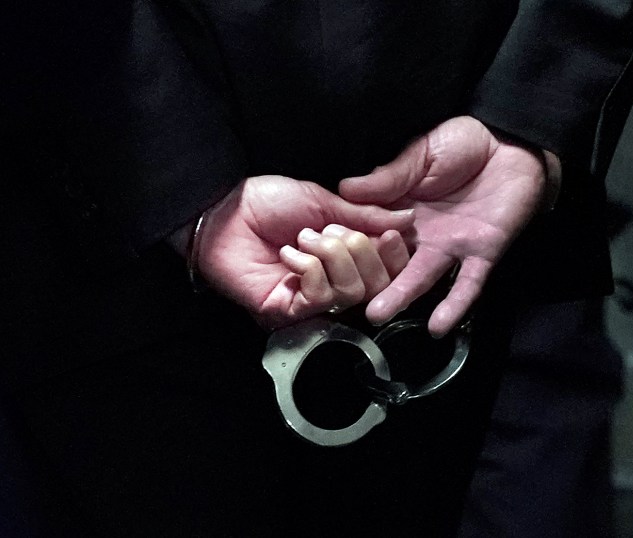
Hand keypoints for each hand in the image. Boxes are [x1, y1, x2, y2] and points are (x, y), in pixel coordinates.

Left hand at [180, 175, 413, 327]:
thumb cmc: (269, 203)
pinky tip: (288, 253)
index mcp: (348, 257)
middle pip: (378, 286)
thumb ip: (366, 216)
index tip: (389, 234)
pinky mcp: (289, 312)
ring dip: (331, 256)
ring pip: (352, 292)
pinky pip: (322, 297)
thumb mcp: (325, 202)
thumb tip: (407, 219)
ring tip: (305, 239)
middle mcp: (335, 282)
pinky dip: (309, 268)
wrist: (225, 210)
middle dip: (360, 251)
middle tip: (331, 230)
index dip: (395, 255)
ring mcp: (312, 301)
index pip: (389, 270)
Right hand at [339, 116, 559, 336]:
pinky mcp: (481, 253)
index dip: (351, 244)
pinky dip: (454, 306)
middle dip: (368, 278)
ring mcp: (450, 247)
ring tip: (377, 314)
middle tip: (342, 293)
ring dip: (400, 297)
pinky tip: (437, 327)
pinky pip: (467, 284)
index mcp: (402, 209)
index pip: (371, 232)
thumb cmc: (465, 142)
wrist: (512, 144)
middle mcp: (422, 235)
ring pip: (421, 277)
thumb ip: (389, 176)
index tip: (324, 255)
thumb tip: (344, 187)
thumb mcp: (421, 154)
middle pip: (389, 261)